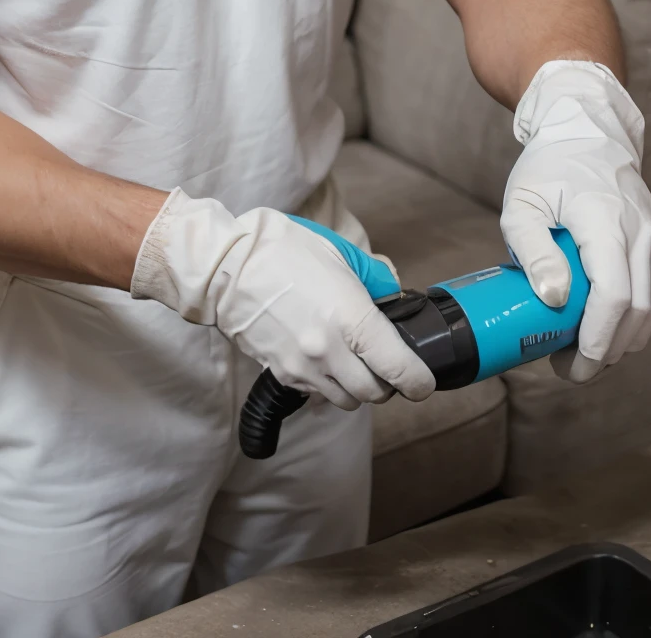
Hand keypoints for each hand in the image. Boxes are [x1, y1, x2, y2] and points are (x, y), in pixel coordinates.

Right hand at [131, 189, 434, 408]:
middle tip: (385, 362)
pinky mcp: (283, 374)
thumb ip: (373, 278)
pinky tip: (324, 359)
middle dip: (387, 382)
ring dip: (357, 387)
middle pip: (376, 392)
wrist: (227, 267)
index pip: (399, 369)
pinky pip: (318, 394)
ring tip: (353, 360)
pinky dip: (329, 384)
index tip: (423, 382)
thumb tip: (393, 295)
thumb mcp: (338, 253)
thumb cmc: (283, 252)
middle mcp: (330, 350)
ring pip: (348, 399)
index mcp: (351, 317)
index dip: (419, 382)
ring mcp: (304, 367)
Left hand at [501, 60, 650, 383]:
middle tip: (570, 367)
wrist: (587, 134)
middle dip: (607, 351)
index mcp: (604, 220)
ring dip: (626, 341)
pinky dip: (645, 321)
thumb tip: (554, 298)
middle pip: (638, 312)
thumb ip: (533, 249)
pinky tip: (616, 329)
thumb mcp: (522, 204)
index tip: (572, 364)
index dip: (598, 339)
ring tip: (587, 350)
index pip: (614, 295)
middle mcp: (640, 232)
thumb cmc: (548, 169)